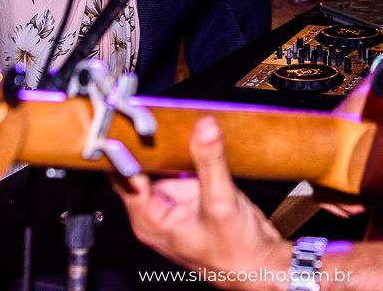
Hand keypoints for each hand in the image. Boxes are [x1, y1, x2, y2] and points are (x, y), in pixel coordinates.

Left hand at [117, 117, 287, 285]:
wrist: (259, 267)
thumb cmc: (235, 253)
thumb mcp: (222, 202)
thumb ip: (211, 162)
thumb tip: (204, 128)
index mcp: (150, 220)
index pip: (123, 177)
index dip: (123, 149)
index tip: (127, 121)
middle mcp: (154, 213)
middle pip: (138, 168)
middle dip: (146, 142)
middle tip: (154, 115)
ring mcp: (171, 204)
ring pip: (159, 166)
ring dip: (166, 147)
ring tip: (173, 123)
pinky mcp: (187, 197)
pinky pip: (177, 169)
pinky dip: (182, 154)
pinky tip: (190, 139)